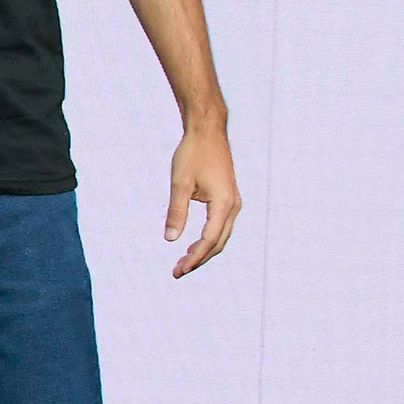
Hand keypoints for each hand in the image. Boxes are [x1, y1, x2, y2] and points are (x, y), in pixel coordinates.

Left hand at [164, 121, 239, 276]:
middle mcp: (233, 206)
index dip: (194, 257)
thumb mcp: (179, 183)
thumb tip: (170, 239)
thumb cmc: (193, 154)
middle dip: (199, 259)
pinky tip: (193, 245)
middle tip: (177, 271)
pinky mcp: (228, 199)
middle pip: (218, 243)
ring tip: (183, 262)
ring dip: (203, 251)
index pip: (209, 240)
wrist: (207, 132)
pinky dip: (208, 239)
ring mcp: (233, 202)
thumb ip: (176, 212)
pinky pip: (221, 226)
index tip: (179, 269)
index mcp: (223, 204)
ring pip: (221, 236)